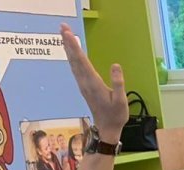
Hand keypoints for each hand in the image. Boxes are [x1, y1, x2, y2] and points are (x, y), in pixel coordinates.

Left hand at [59, 23, 126, 138]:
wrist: (107, 129)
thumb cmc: (116, 115)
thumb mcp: (121, 101)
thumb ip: (118, 83)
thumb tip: (115, 65)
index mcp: (93, 83)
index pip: (81, 60)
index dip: (74, 46)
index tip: (67, 33)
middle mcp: (85, 82)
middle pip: (74, 58)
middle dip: (68, 42)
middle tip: (62, 26)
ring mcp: (83, 84)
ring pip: (73, 62)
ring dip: (68, 47)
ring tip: (64, 34)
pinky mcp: (84, 86)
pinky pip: (75, 67)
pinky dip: (72, 56)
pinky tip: (70, 51)